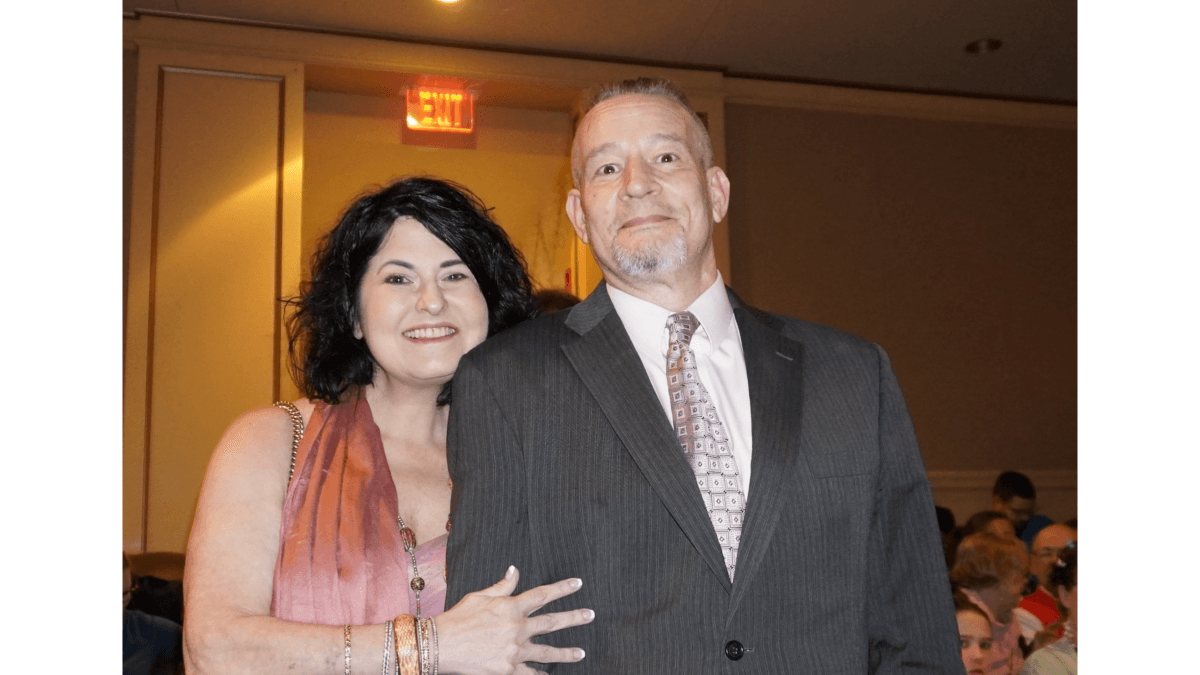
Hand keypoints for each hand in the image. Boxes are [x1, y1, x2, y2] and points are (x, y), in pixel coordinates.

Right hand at [435, 566, 593, 674]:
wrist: (441, 645)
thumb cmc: (458, 618)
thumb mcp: (479, 597)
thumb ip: (502, 587)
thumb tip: (515, 571)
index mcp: (511, 607)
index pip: (542, 595)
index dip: (562, 588)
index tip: (578, 583)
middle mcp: (517, 628)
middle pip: (552, 622)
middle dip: (574, 618)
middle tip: (590, 615)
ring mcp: (514, 650)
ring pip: (547, 651)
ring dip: (566, 653)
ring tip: (581, 653)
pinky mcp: (508, 669)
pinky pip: (530, 674)